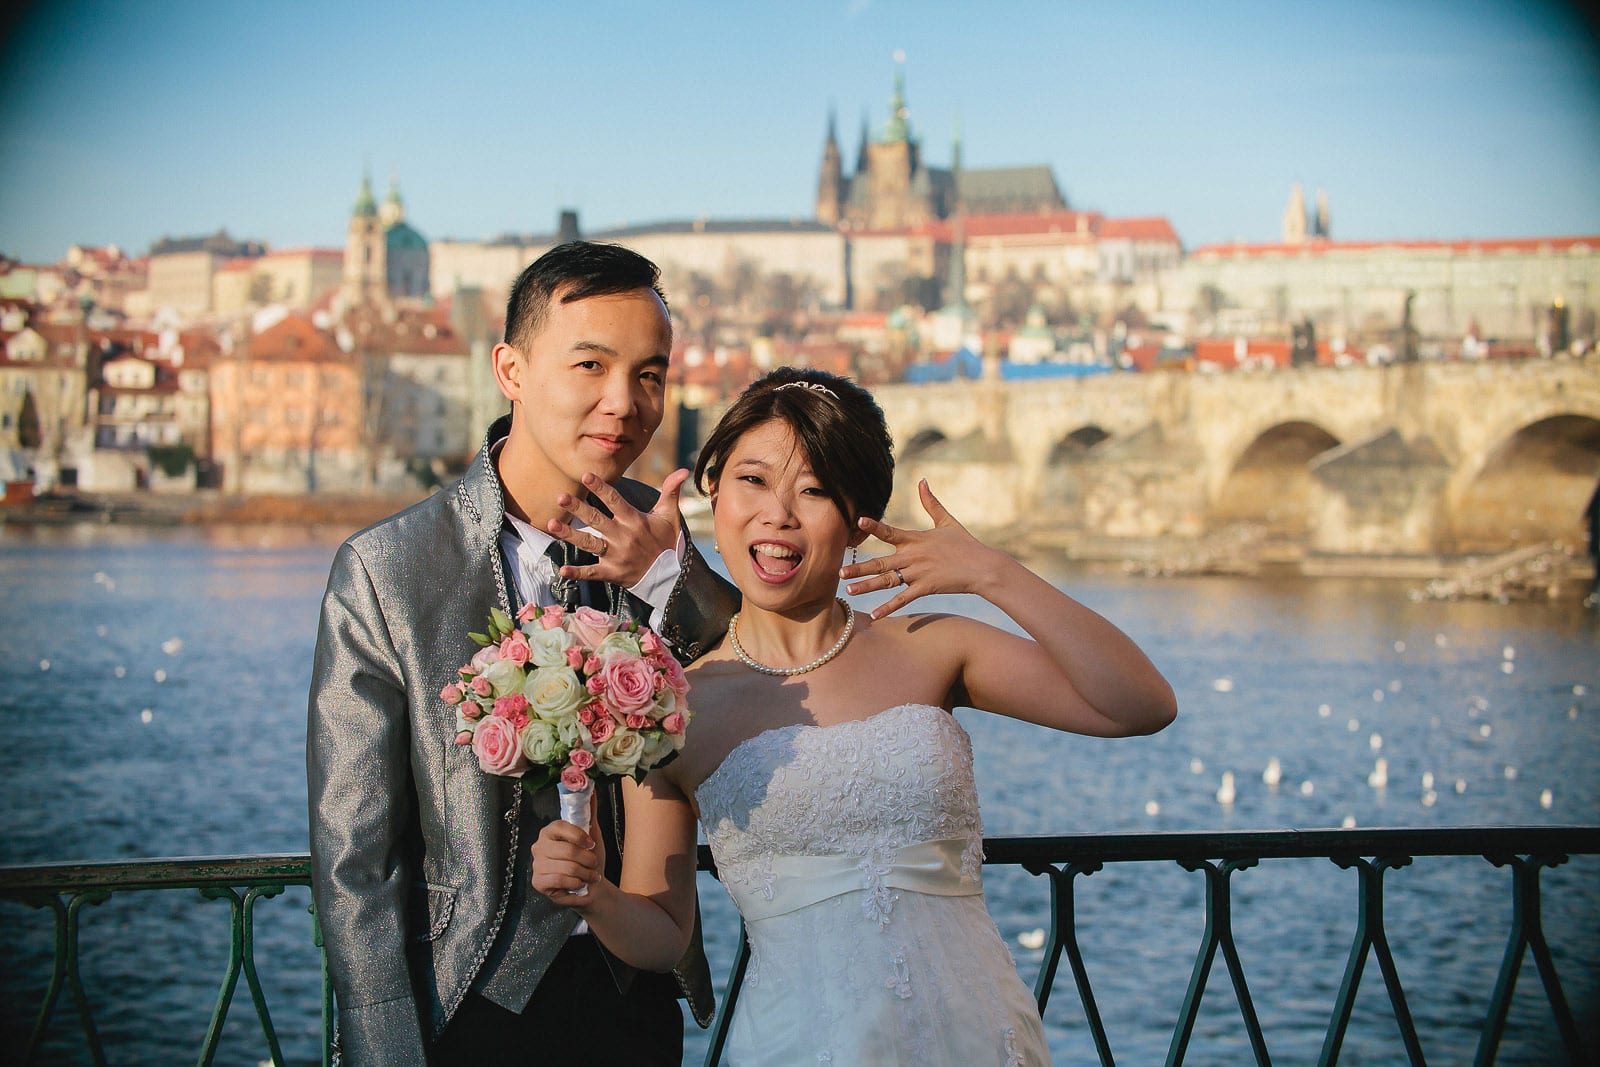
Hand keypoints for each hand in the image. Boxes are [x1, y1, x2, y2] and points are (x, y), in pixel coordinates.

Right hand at [530, 810, 607, 906]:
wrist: (592, 885)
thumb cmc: (590, 859)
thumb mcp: (592, 834)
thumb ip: (589, 812)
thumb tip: (591, 790)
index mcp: (550, 831)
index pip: (560, 826)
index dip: (579, 836)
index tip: (591, 844)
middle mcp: (539, 845)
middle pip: (567, 850)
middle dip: (587, 859)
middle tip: (592, 863)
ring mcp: (536, 864)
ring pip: (567, 867)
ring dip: (585, 873)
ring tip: (588, 875)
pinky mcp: (538, 882)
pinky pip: (560, 880)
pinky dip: (576, 883)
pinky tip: (578, 883)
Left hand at [548, 469, 689, 588]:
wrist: (672, 575)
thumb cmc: (667, 541)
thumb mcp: (670, 515)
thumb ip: (671, 491)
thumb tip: (684, 469)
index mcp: (635, 521)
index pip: (615, 501)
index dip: (601, 488)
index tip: (586, 475)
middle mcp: (623, 537)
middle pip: (597, 520)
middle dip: (578, 508)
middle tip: (560, 496)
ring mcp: (616, 556)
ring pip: (589, 543)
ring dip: (569, 535)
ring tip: (551, 524)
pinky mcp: (612, 572)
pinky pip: (592, 573)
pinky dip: (577, 572)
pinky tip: (561, 569)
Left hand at [840, 479, 998, 619]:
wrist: (983, 567)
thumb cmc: (965, 544)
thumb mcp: (947, 521)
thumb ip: (931, 503)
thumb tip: (922, 480)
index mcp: (916, 539)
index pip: (890, 532)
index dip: (875, 526)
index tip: (858, 522)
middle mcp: (914, 556)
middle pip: (881, 562)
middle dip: (860, 567)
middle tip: (839, 571)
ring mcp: (919, 573)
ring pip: (888, 581)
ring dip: (868, 586)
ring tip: (849, 591)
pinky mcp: (926, 588)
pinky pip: (904, 598)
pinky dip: (890, 607)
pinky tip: (876, 614)